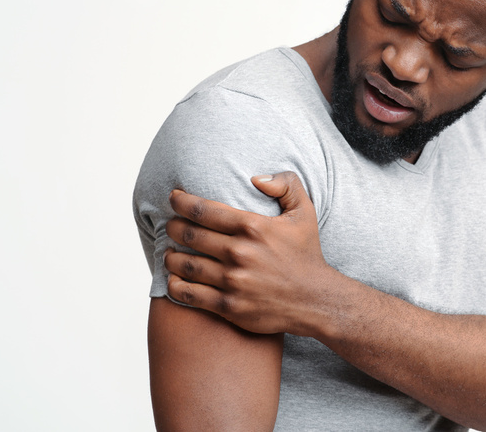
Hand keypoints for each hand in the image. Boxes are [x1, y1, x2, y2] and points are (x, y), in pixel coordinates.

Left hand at [164, 171, 333, 334]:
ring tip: (169, 251)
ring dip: (170, 256)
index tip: (174, 199)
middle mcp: (240, 253)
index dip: (182, 202)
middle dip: (174, 227)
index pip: (204, 210)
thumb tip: (255, 178)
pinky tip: (173, 278)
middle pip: (190, 235)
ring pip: (185, 264)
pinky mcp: (229, 306)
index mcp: (253, 227)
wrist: (316, 300)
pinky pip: (189, 294)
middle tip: (171, 226)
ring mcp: (233, 281)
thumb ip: (286, 184)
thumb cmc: (307, 254)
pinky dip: (174, 284)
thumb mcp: (305, 212)